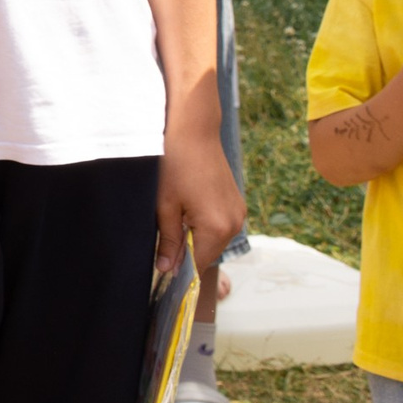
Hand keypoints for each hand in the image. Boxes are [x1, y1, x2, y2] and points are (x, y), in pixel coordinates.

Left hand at [157, 127, 246, 272]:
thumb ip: (168, 241)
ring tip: (177, 216)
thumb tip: (166, 269)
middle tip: (164, 238)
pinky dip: (206, 225)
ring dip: (196, 237)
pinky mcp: (238, 203)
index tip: (164, 269)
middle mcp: (234, 224)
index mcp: (216, 228)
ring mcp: (239, 213)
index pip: (198, 264)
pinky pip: (221, 226)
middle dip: (187, 252)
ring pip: (215, 240)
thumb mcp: (165, 206)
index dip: (180, 270)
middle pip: (208, 253)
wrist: (194, 132)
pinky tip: (189, 208)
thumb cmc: (175, 165)